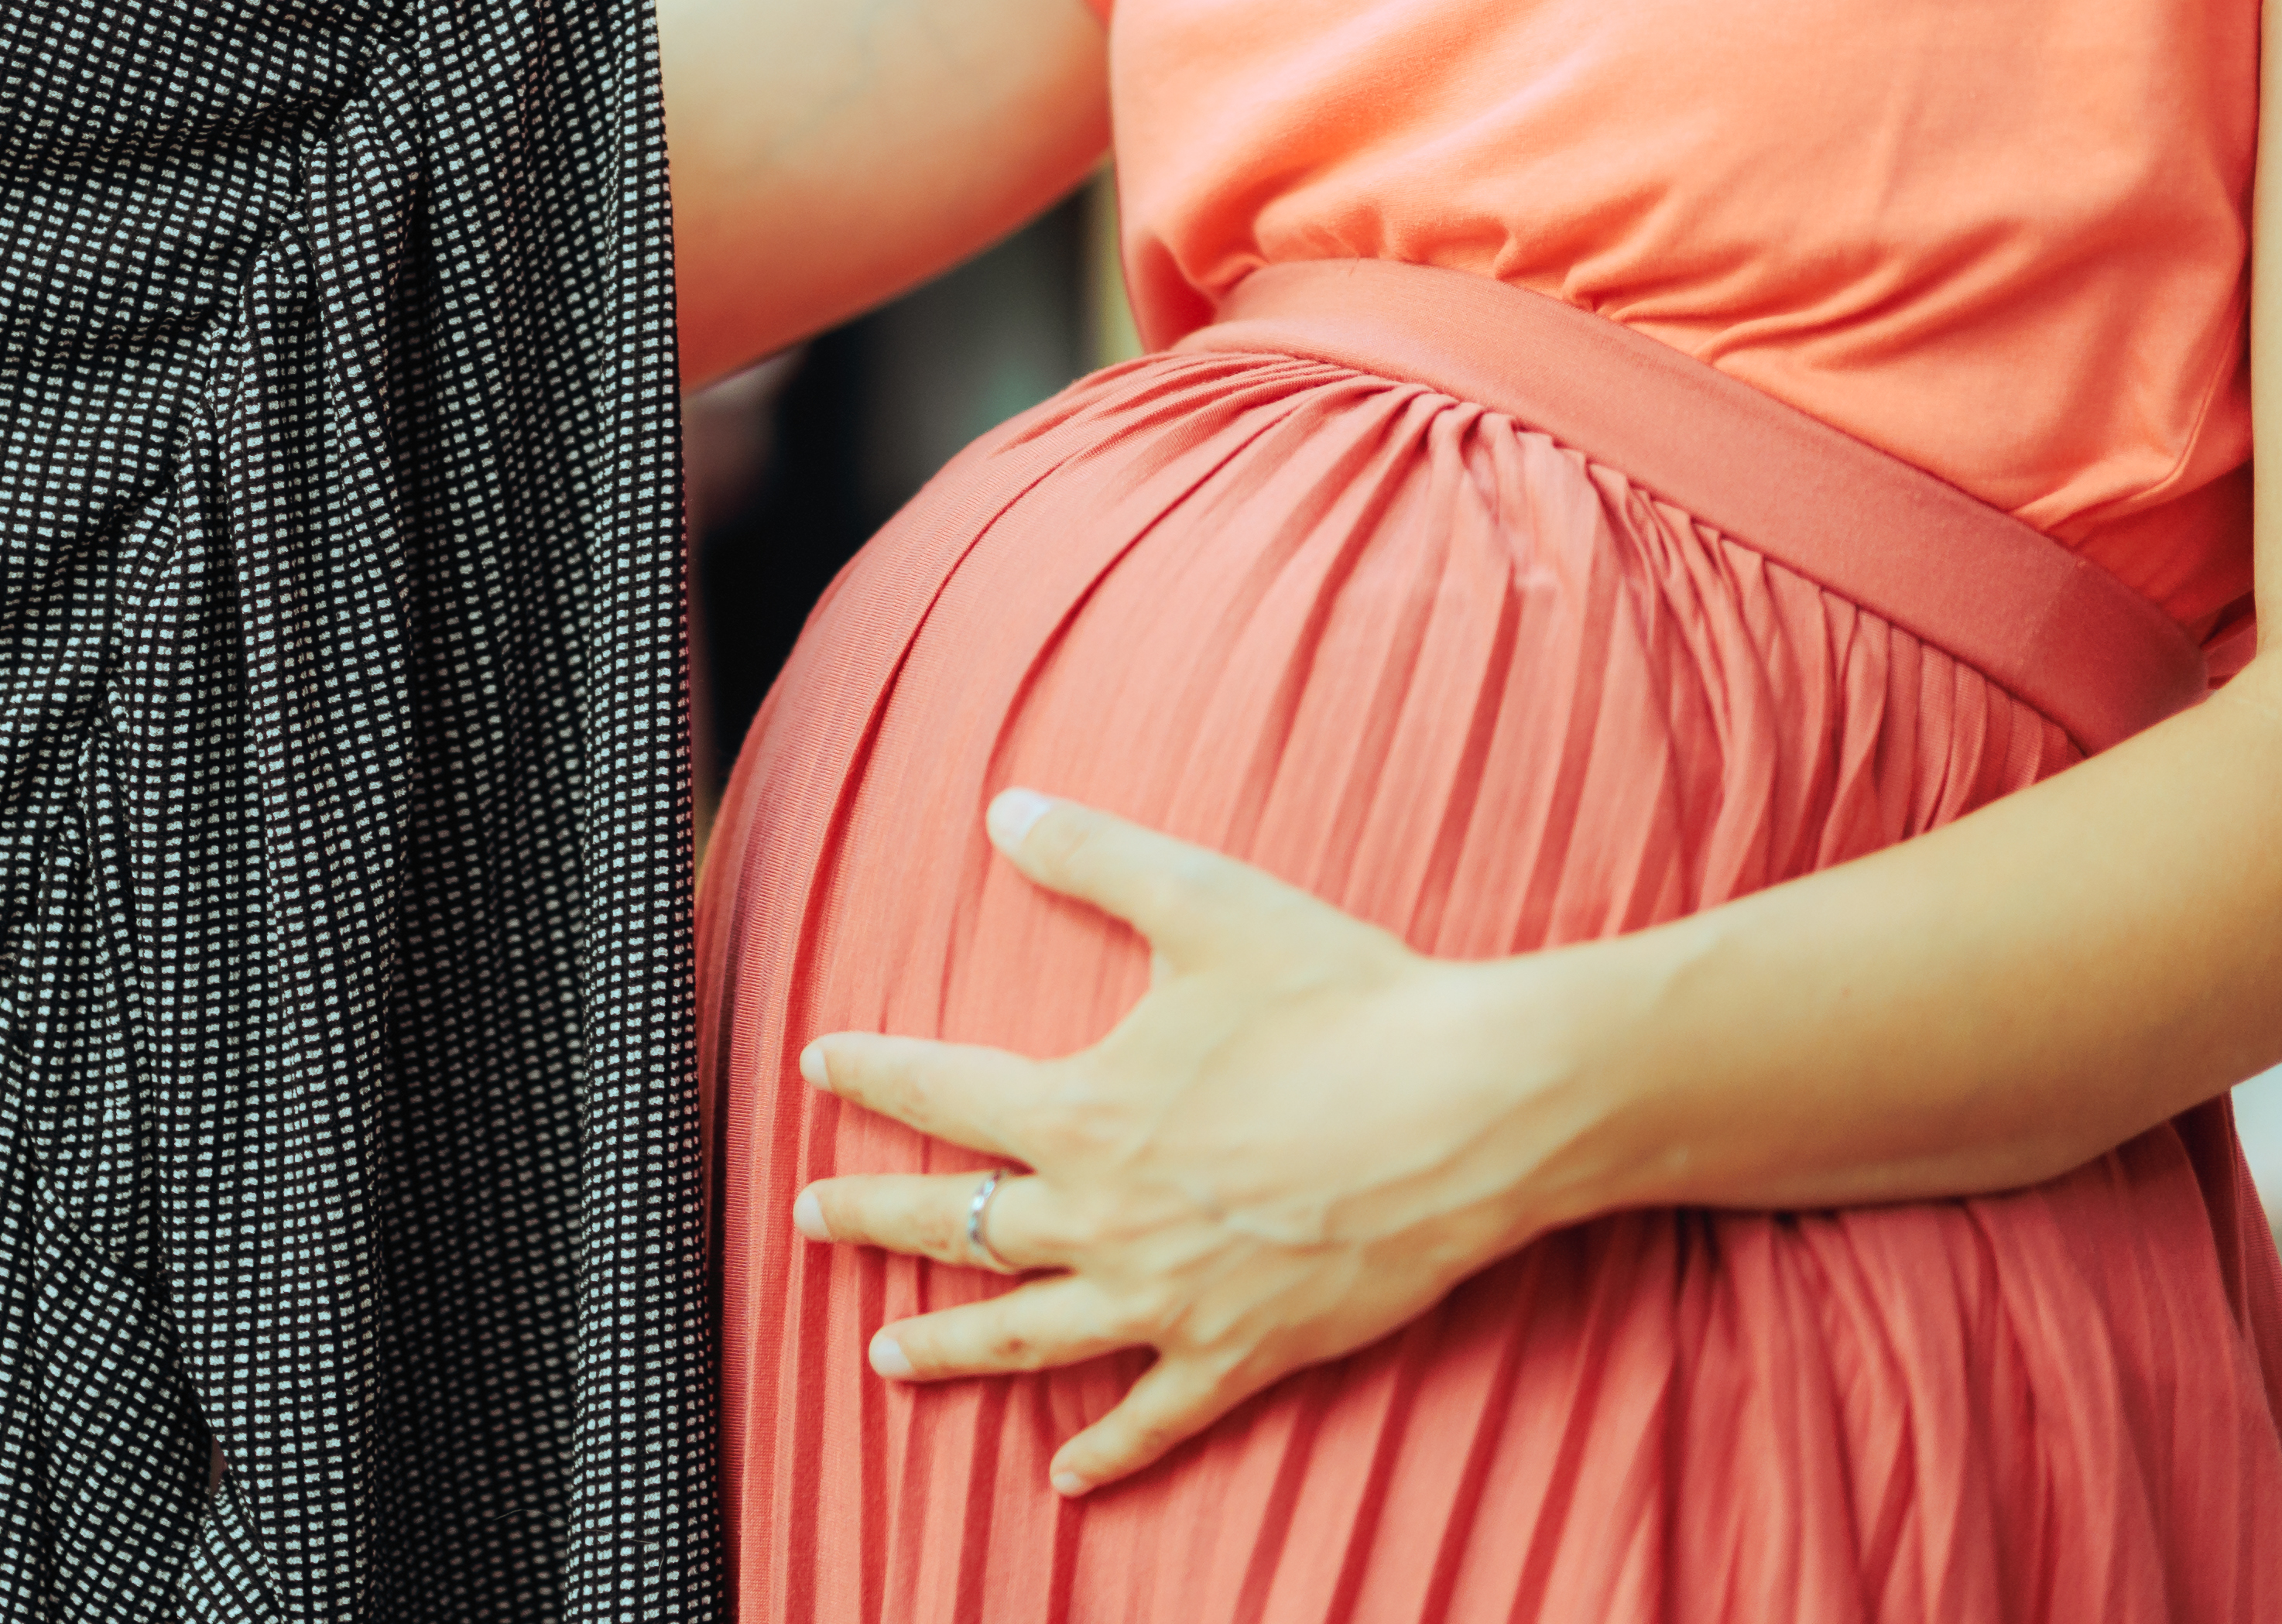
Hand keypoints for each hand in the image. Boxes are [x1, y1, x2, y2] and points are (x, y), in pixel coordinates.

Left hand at [795, 791, 1604, 1496]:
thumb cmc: (1343, 1001)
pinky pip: (1153, 1415)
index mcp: (1081, 1111)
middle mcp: (1104, 1218)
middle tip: (808, 1219)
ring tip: (884, 1359)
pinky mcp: (1242, 1352)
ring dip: (947, 1348)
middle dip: (871, 1220)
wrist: (1473, 1109)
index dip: (869, 1074)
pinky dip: (1105, 1448)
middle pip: (955, 1226)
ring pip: (1026, 1336)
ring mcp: (1169, 1298)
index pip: (937, 1092)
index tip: (815, 1066)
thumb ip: (1093, 856)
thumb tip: (1005, 807)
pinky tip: (1065, 1474)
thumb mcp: (1205, 902)